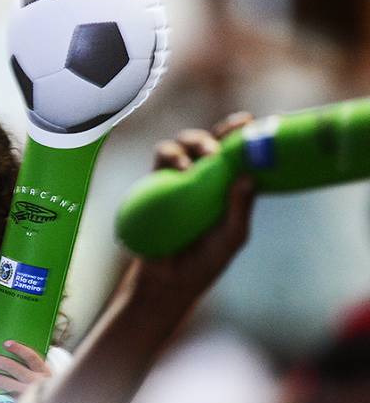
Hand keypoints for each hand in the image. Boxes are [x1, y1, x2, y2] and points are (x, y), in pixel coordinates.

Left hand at [0, 340, 50, 395]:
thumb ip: (34, 369)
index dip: (19, 349)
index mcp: (44, 372)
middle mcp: (37, 382)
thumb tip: (10, 357)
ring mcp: (30, 395)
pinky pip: (7, 398)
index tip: (6, 344)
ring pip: (8, 384)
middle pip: (15, 368)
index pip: (31, 357)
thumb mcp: (47, 377)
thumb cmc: (51, 390)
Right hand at [142, 111, 256, 295]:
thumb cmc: (204, 261)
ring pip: (180, 145)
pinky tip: (179, 169)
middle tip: (219, 148)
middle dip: (214, 135)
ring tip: (201, 158)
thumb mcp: (231, 237)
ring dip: (191, 142)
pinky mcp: (153, 186)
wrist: (168, 281)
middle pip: (206, 143)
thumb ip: (240, 208)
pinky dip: (170, 156)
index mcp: (224, 187)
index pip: (234, 155)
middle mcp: (200, 179)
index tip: (249, 121)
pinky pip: (160, 160)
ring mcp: (175, 181)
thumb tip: (248, 176)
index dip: (241, 135)